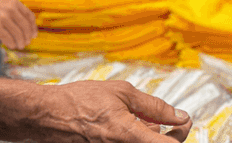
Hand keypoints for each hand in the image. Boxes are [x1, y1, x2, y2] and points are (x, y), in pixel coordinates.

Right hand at [0, 0, 37, 49]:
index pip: (29, 16)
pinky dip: (11, 43)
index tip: (34, 35)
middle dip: (27, 37)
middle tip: (27, 43)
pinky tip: (11, 46)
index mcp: (14, 2)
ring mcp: (2, 17)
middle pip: (25, 26)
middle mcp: (10, 8)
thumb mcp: (4, 5)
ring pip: (17, 33)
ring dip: (20, 42)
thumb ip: (14, 13)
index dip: (33, 27)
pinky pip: (7, 37)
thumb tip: (25, 30)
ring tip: (19, 46)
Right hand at [37, 80, 191, 142]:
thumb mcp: (122, 93)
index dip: (182, 133)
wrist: (47, 115)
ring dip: (150, 137)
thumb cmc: (80, 101)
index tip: (184, 120)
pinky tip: (128, 125)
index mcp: (128, 136)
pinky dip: (135, 139)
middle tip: (169, 119)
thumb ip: (154, 106)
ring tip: (142, 119)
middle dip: (169, 135)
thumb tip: (178, 115)